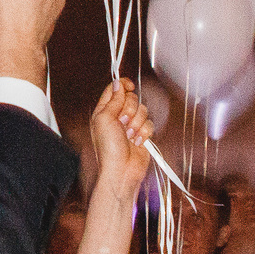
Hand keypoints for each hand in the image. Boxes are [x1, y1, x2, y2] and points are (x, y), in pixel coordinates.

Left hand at [87, 82, 152, 197]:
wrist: (122, 169)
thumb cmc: (109, 148)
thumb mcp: (104, 119)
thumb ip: (113, 100)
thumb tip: (117, 84)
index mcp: (105, 111)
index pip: (115, 90)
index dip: (122, 85)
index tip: (129, 85)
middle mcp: (118, 116)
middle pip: (131, 98)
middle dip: (130, 110)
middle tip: (123, 123)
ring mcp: (131, 125)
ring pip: (143, 110)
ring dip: (137, 123)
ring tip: (129, 136)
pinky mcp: (142, 133)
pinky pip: (150, 124)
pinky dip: (144, 133)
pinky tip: (137, 142)